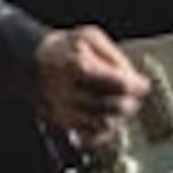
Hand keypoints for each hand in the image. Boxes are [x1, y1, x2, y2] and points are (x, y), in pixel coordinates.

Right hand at [32, 25, 149, 141]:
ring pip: (105, 123)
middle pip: (116, 106)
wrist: (30, 61)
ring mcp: (64, 110)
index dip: (138, 86)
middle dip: (131, 100)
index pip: (121, 84)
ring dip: (120, 116)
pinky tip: (108, 117)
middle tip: (132, 94)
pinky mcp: (62, 123)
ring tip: (120, 104)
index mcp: (77, 67)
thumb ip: (114, 55)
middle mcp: (69, 91)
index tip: (143, 84)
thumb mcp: (89, 37)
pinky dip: (105, 130)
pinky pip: (91, 136)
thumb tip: (133, 76)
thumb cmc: (63, 48)